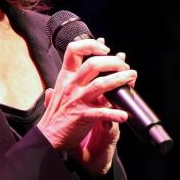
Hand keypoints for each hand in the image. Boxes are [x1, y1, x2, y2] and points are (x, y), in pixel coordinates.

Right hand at [37, 38, 135, 175]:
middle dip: (113, 62)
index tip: (105, 48)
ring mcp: (78, 100)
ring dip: (120, 80)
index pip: (74, 50)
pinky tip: (124, 114)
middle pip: (93, 64)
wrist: (48, 135)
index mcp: (66, 77)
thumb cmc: (58, 111)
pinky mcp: (83, 116)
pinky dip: (115, 113)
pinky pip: (102, 112)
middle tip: (124, 66)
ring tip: (131, 78)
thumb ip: (74, 71)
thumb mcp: (62, 86)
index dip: (91, 45)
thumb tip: (79, 54)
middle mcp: (72, 85)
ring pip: (101, 84)